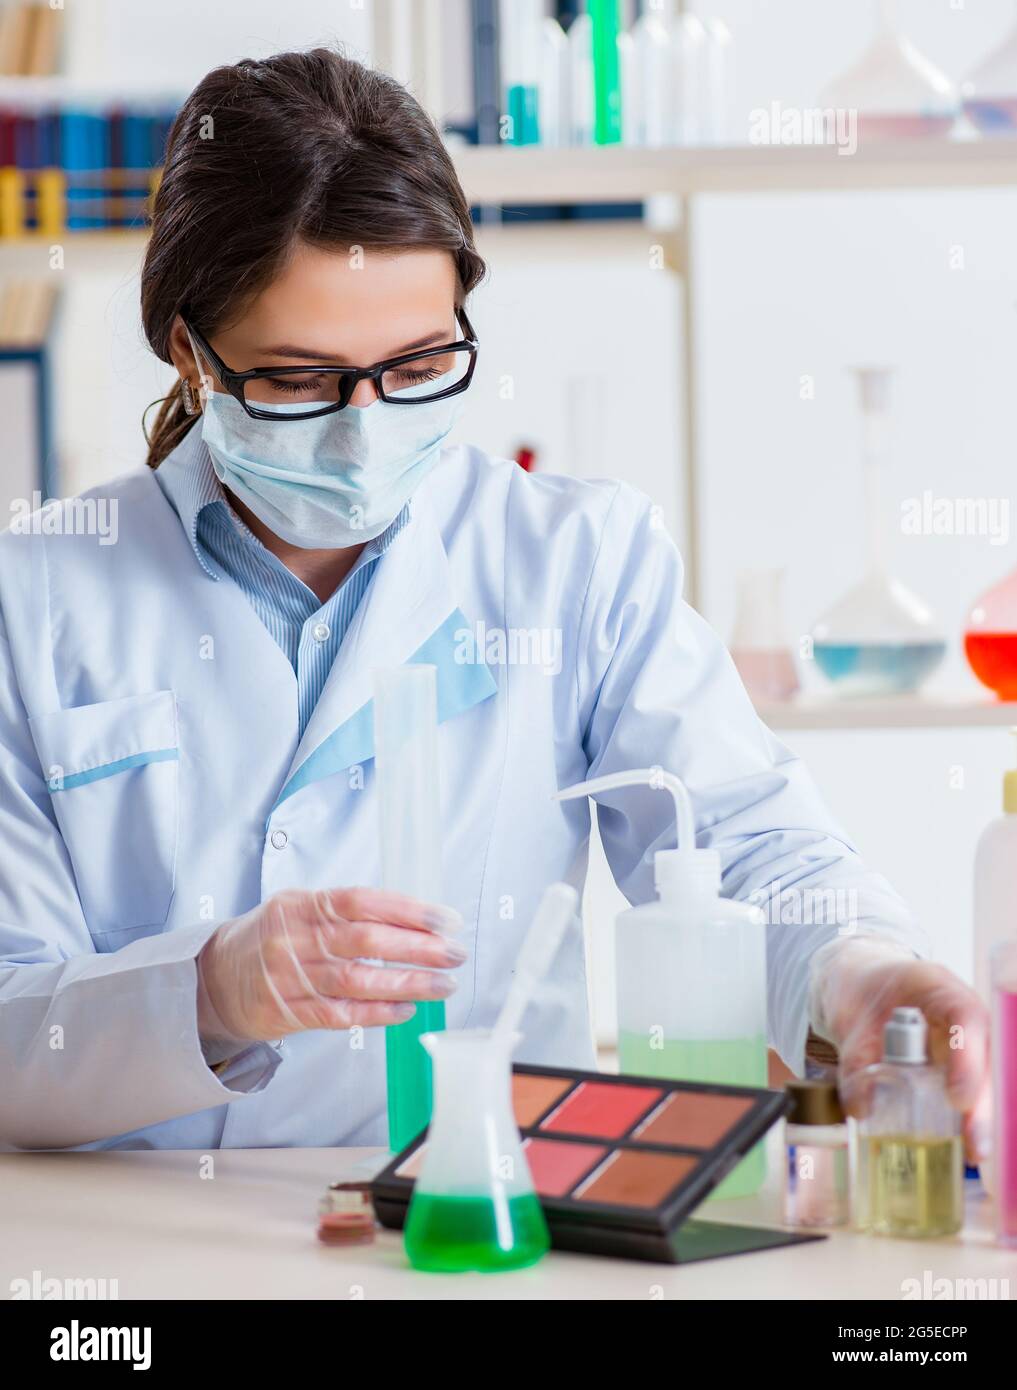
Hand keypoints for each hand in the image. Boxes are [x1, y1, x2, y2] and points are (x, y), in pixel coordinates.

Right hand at [196, 887, 465, 1041]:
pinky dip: (378, 1013)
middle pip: (365, 942)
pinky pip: (340, 1015)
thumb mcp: (300, 909)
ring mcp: (289, 978)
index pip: (363, 902)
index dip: (408, 910)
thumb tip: (415, 919)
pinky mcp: (288, 1012)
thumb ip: (348, 912)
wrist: (217, 978)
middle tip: (455, 953)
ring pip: (357, 981)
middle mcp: (294, 939)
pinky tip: (406, 1009)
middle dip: (417, 948)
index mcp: (302, 905)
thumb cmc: (274, 938)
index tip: (445, 920)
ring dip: (407, 983)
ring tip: (443, 985)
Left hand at [809, 937, 990, 1164]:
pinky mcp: (954, 1062)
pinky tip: (962, 1147)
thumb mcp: (851, 1019)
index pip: (965, 1018)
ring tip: (974, 1152)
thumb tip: (862, 1110)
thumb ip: (856, 1061)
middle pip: (983, 1057)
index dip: (967, 1060)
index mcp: (938, 989)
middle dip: (981, 1102)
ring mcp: (962, 1040)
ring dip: (979, 1115)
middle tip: (974, 1142)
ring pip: (981, 1076)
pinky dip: (964, 1117)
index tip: (957, 1098)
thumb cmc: (865, 993)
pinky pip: (965, 1088)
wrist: (863, 984)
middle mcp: (960, 1016)